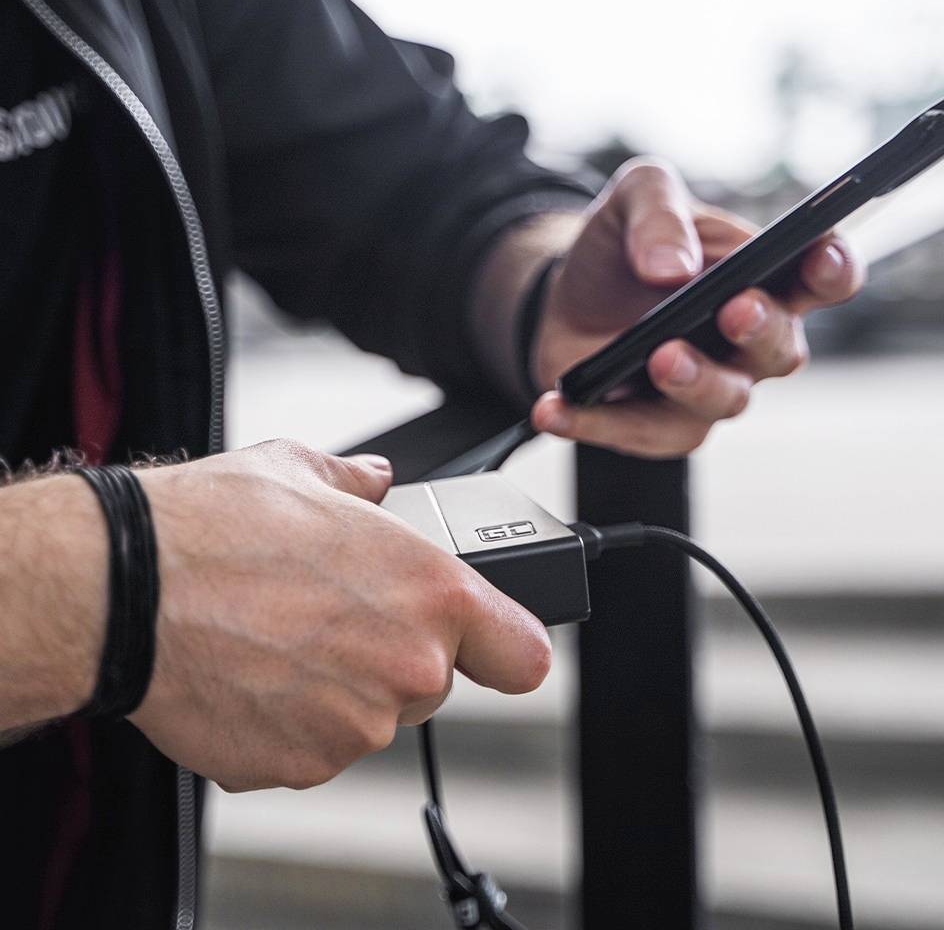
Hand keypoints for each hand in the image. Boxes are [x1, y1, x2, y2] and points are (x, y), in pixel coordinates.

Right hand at [129, 440, 549, 791]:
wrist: (125, 591)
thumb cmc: (215, 526)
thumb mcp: (302, 471)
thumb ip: (360, 482)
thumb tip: (377, 479)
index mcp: (431, 592)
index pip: (524, 655)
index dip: (507, 647)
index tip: (493, 644)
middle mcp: (407, 666)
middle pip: (434, 681)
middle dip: (396, 655)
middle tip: (337, 617)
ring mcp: (355, 726)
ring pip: (373, 717)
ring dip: (342, 690)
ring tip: (283, 639)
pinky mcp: (299, 766)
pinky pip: (317, 747)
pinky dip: (294, 722)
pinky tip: (256, 674)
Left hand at [530, 158, 864, 456]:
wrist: (568, 296)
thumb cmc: (626, 247)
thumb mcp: (635, 198)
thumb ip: (658, 212)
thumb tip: (671, 268)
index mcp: (765, 277)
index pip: (824, 277)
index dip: (834, 269)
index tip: (820, 256)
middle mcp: (749, 341)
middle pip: (783, 350)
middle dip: (762, 330)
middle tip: (733, 310)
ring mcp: (708, 387)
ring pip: (724, 400)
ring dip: (695, 381)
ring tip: (659, 357)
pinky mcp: (658, 424)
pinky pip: (635, 433)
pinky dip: (594, 422)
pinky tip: (557, 407)